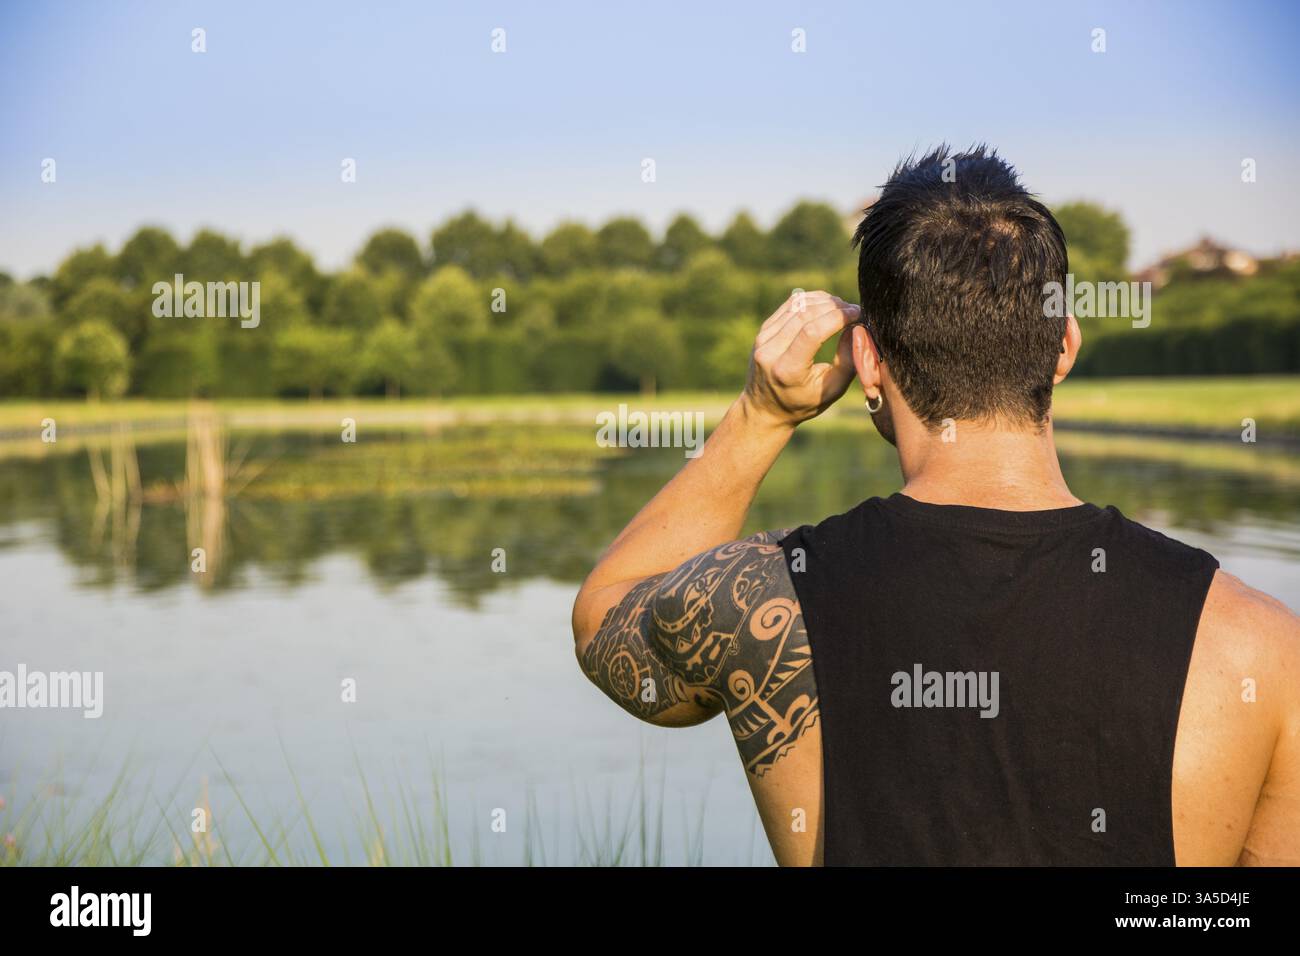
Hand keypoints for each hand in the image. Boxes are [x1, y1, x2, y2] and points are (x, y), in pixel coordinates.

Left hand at [739, 291, 859, 427]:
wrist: (765, 408)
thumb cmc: (804, 402)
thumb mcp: (832, 390)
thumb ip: (849, 361)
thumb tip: (858, 327)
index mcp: (787, 371)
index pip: (812, 332)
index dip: (837, 317)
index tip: (858, 314)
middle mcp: (770, 352)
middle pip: (805, 315)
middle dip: (834, 307)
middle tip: (854, 310)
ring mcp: (763, 339)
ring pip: (797, 305)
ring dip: (824, 301)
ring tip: (843, 308)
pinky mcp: (763, 331)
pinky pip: (789, 306)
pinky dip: (811, 300)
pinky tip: (826, 305)